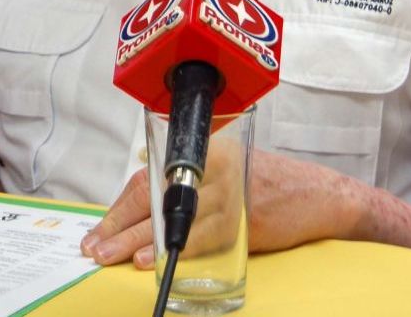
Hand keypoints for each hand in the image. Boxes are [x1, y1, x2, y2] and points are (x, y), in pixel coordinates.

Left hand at [81, 146, 364, 267]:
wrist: (317, 194)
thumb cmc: (268, 181)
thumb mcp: (225, 169)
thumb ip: (191, 180)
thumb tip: (146, 205)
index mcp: (203, 152)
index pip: (150, 177)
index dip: (121, 204)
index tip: (101, 226)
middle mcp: (211, 168)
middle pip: (154, 197)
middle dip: (119, 225)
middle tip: (93, 245)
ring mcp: (227, 194)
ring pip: (169, 218)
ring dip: (134, 240)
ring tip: (108, 256)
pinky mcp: (241, 222)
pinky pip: (198, 237)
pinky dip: (172, 248)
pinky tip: (150, 259)